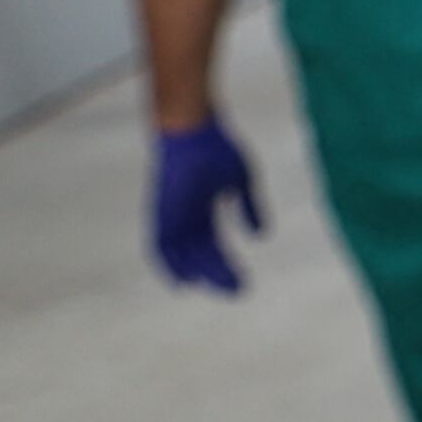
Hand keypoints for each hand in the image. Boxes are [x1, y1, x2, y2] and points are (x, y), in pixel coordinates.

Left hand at [150, 115, 263, 292]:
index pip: (212, 245)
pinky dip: (170, 266)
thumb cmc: (215, 147)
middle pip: (200, 254)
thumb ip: (249, 208)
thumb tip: (260, 235)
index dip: (225, 265)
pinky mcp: (162, 212)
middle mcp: (184, 216)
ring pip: (182, 255)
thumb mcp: (241, 180)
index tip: (241, 283)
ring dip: (200, 273)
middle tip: (237, 292)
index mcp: (202, 208)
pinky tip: (184, 281)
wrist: (190, 129)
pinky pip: (160, 246)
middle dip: (218, 274)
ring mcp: (171, 215)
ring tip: (221, 289)